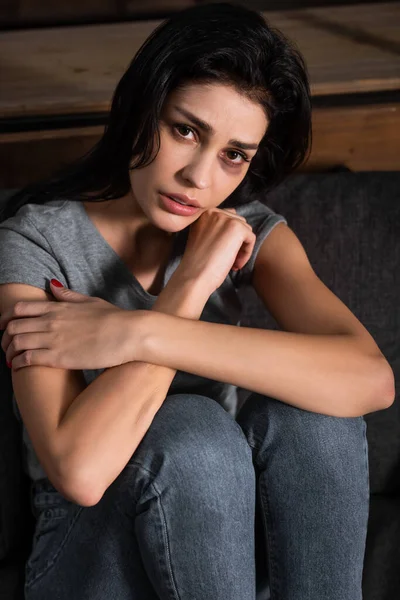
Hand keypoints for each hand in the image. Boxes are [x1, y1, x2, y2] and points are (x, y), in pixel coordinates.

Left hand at [0, 281, 143, 370]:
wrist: (129, 333)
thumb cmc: (115, 318)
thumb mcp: (90, 301)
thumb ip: (68, 295)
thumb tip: (52, 285)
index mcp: (57, 307)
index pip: (19, 309)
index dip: (6, 318)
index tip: (4, 326)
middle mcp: (51, 321)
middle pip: (13, 327)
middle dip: (4, 338)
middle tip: (6, 346)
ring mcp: (53, 339)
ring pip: (16, 344)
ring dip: (8, 352)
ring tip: (11, 359)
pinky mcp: (59, 358)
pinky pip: (27, 359)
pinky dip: (17, 363)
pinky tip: (18, 367)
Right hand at [177, 207, 255, 292]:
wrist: (193, 276)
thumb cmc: (196, 264)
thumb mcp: (201, 238)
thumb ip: (213, 229)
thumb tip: (233, 231)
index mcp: (202, 213)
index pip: (226, 218)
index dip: (228, 237)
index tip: (222, 253)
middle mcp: (213, 211)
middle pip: (237, 222)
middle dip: (236, 241)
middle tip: (228, 260)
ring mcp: (225, 218)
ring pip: (245, 230)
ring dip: (241, 248)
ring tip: (232, 263)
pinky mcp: (237, 228)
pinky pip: (251, 238)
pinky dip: (247, 253)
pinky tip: (235, 265)